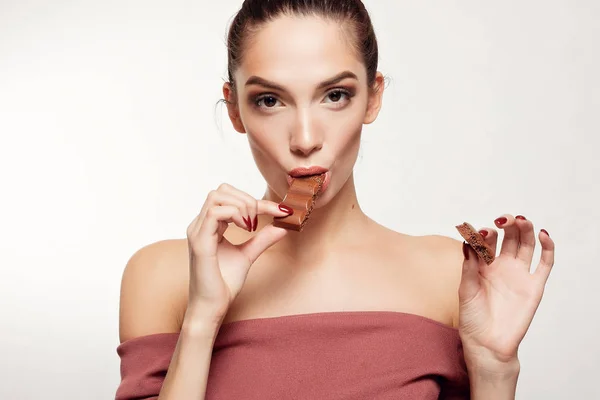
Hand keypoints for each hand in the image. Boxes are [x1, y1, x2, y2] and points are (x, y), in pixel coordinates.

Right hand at [185, 183, 291, 322]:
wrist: (211, 308)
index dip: (257, 201)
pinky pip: (215, 213)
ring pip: (217, 197)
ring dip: (242, 206)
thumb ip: (262, 239)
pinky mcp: (200, 242)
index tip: (281, 211)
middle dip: (247, 199)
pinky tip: (246, 229)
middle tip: (260, 221)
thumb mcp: (247, 255)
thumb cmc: (223, 284)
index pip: (230, 198)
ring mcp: (197, 232)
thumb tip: (282, 227)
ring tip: (252, 226)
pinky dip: (235, 215)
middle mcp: (200, 225)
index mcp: (208, 226)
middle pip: (221, 191)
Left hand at [458, 214, 554, 368]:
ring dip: (525, 230)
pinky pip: (545, 263)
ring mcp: (519, 274)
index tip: (480, 232)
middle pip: (509, 237)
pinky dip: (547, 247)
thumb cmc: (472, 318)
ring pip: (526, 244)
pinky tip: (543, 234)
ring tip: (521, 220)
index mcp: (483, 264)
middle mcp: (502, 266)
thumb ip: (469, 266)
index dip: (485, 234)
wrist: (487, 344)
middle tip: (503, 219)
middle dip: (507, 224)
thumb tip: (467, 241)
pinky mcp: (534, 286)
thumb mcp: (466, 289)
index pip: (487, 241)